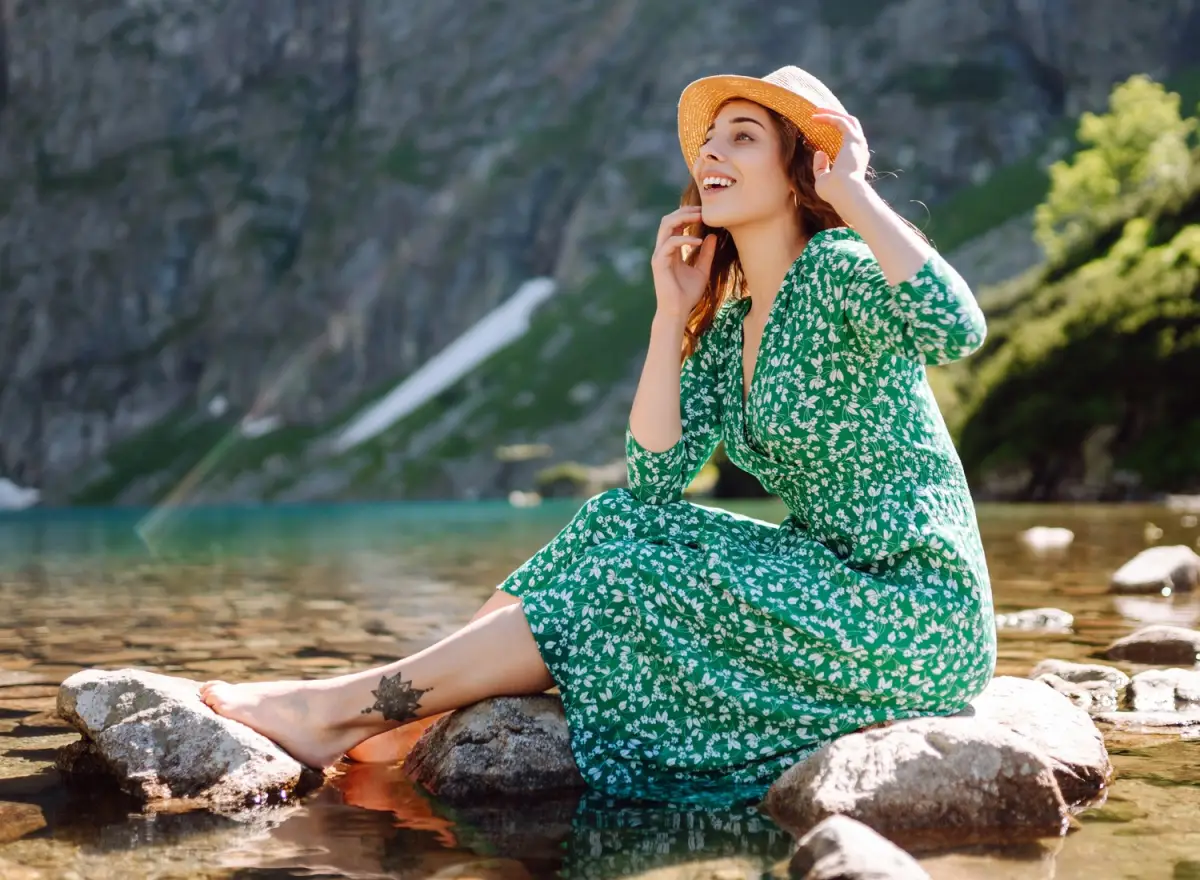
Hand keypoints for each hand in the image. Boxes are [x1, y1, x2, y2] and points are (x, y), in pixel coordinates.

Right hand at [650, 206, 716, 321]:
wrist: (677, 312)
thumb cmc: (687, 295)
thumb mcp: (702, 271)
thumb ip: (706, 254)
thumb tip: (713, 236)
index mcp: (670, 250)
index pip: (675, 224)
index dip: (688, 214)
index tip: (706, 211)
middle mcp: (662, 249)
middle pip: (668, 219)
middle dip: (685, 211)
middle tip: (704, 209)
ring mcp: (659, 255)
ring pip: (666, 226)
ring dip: (683, 218)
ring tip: (701, 217)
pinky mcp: (659, 263)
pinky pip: (671, 243)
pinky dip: (685, 239)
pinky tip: (700, 241)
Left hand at [810, 110, 871, 212]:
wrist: (846, 193)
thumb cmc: (835, 193)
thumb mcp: (823, 180)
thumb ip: (821, 167)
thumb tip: (819, 152)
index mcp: (855, 159)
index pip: (849, 139)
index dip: (836, 131)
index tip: (821, 127)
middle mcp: (860, 149)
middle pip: (851, 125)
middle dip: (836, 117)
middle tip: (820, 112)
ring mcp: (858, 143)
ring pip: (848, 120)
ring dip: (832, 113)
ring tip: (817, 110)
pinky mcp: (853, 139)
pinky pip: (841, 122)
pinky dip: (829, 117)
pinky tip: (815, 117)